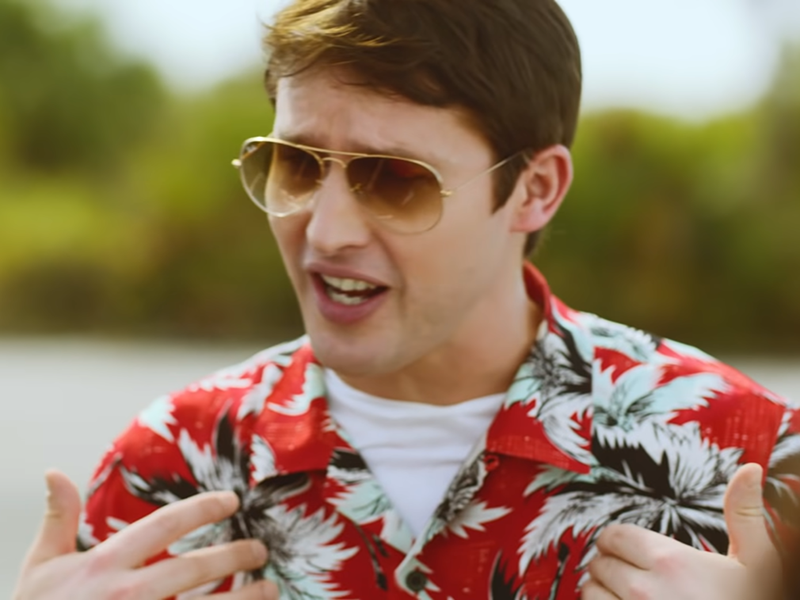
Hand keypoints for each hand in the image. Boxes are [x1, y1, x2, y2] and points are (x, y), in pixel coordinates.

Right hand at [13, 470, 278, 599]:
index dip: (203, 508)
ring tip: (270, 588)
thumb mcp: (40, 566)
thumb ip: (57, 518)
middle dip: (234, 555)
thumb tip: (55, 472)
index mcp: (104, 565)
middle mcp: (126, 594)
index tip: (232, 501)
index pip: (164, 525)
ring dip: (244, 598)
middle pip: (195, 568)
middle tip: (260, 548)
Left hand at [582, 463, 783, 599]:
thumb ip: (744, 515)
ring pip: (590, 591)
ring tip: (620, 593)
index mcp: (671, 561)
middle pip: (600, 562)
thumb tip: (750, 470)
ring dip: (599, 589)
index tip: (624, 547)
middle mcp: (644, 589)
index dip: (617, 539)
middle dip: (609, 563)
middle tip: (626, 571)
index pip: (616, 536)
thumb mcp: (759, 563)